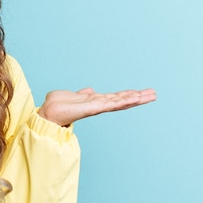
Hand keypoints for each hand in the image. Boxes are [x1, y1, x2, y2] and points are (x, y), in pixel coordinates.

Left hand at [37, 87, 156, 126]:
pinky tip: (135, 98)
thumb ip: (82, 94)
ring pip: (120, 102)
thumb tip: (90, 90)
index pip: (115, 98)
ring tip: (151, 96)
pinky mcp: (94, 108)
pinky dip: (124, 101)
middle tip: (153, 94)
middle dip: (137, 97)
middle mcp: (98, 105)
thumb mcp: (72, 96)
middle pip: (122, 100)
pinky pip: (112, 104)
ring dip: (136, 98)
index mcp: (94, 101)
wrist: (48, 112)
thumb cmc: (57, 105)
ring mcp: (98, 107)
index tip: (140, 92)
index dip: (127, 95)